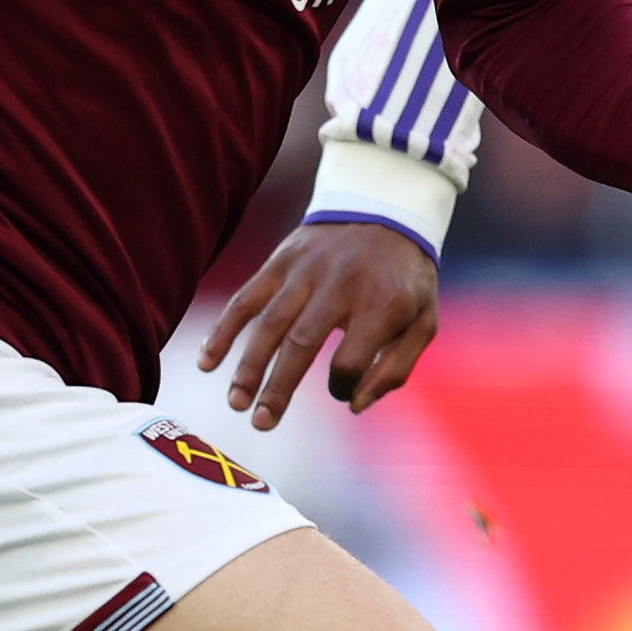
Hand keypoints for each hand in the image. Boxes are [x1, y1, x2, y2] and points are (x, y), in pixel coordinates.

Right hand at [199, 219, 441, 429]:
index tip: (341, 392)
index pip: (350, 361)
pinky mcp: (281, 262)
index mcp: (381, 304)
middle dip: (279, 388)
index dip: (343, 387)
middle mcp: (339, 286)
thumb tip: (354, 407)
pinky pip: (246, 298)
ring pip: (269, 324)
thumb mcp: (424, 320)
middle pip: (301, 344)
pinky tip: (207, 361)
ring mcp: (305, 272)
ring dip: (248, 366)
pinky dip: (224, 330)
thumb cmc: (405, 277)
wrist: (385, 206)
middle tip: (261, 424)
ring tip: (236, 402)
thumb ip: (396, 368)